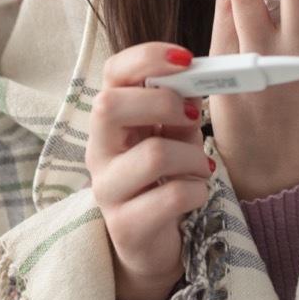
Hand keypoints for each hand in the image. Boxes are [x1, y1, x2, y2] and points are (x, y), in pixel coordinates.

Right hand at [86, 43, 212, 299]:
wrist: (152, 241)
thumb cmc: (164, 176)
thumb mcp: (175, 133)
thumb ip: (180, 106)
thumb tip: (197, 76)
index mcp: (111, 119)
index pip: (113, 73)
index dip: (147, 58)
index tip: (185, 58)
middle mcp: (99, 150)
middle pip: (110, 106)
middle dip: (163, 103)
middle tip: (194, 117)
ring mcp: (107, 189)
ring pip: (154, 154)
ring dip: (193, 157)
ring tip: (199, 167)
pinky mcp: (125, 226)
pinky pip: (173, 196)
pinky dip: (197, 190)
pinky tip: (196, 194)